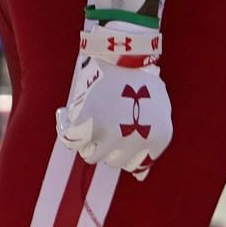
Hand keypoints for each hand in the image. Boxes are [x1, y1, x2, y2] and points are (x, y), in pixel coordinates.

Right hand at [56, 19, 171, 176]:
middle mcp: (138, 140)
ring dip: (88, 139)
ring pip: (91, 156)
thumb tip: (140, 176)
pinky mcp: (91, 122)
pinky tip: (66, 114)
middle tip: (107, 118)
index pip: (134, 165)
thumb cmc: (140, 81)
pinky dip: (65, 128)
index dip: (124, 147)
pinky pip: (71, 140)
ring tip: (92, 115)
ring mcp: (114, 133)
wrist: (126, 50)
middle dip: (107, 143)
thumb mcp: (156, 111)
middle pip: (112, 161)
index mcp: (160, 138)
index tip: (120, 129)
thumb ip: (150, 143)